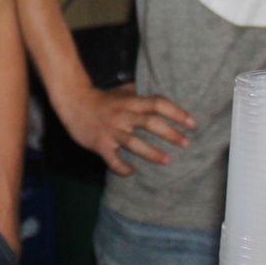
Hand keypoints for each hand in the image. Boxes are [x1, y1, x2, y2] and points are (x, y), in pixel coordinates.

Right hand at [59, 82, 194, 175]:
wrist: (72, 103)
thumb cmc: (101, 99)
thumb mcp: (120, 92)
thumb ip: (139, 93)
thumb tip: (159, 93)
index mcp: (130, 102)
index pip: (157, 104)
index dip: (176, 112)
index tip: (192, 123)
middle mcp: (122, 116)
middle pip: (150, 123)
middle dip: (170, 134)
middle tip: (186, 143)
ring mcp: (111, 131)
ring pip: (133, 143)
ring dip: (152, 152)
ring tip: (168, 160)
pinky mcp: (100, 145)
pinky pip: (113, 160)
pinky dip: (122, 168)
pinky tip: (132, 172)